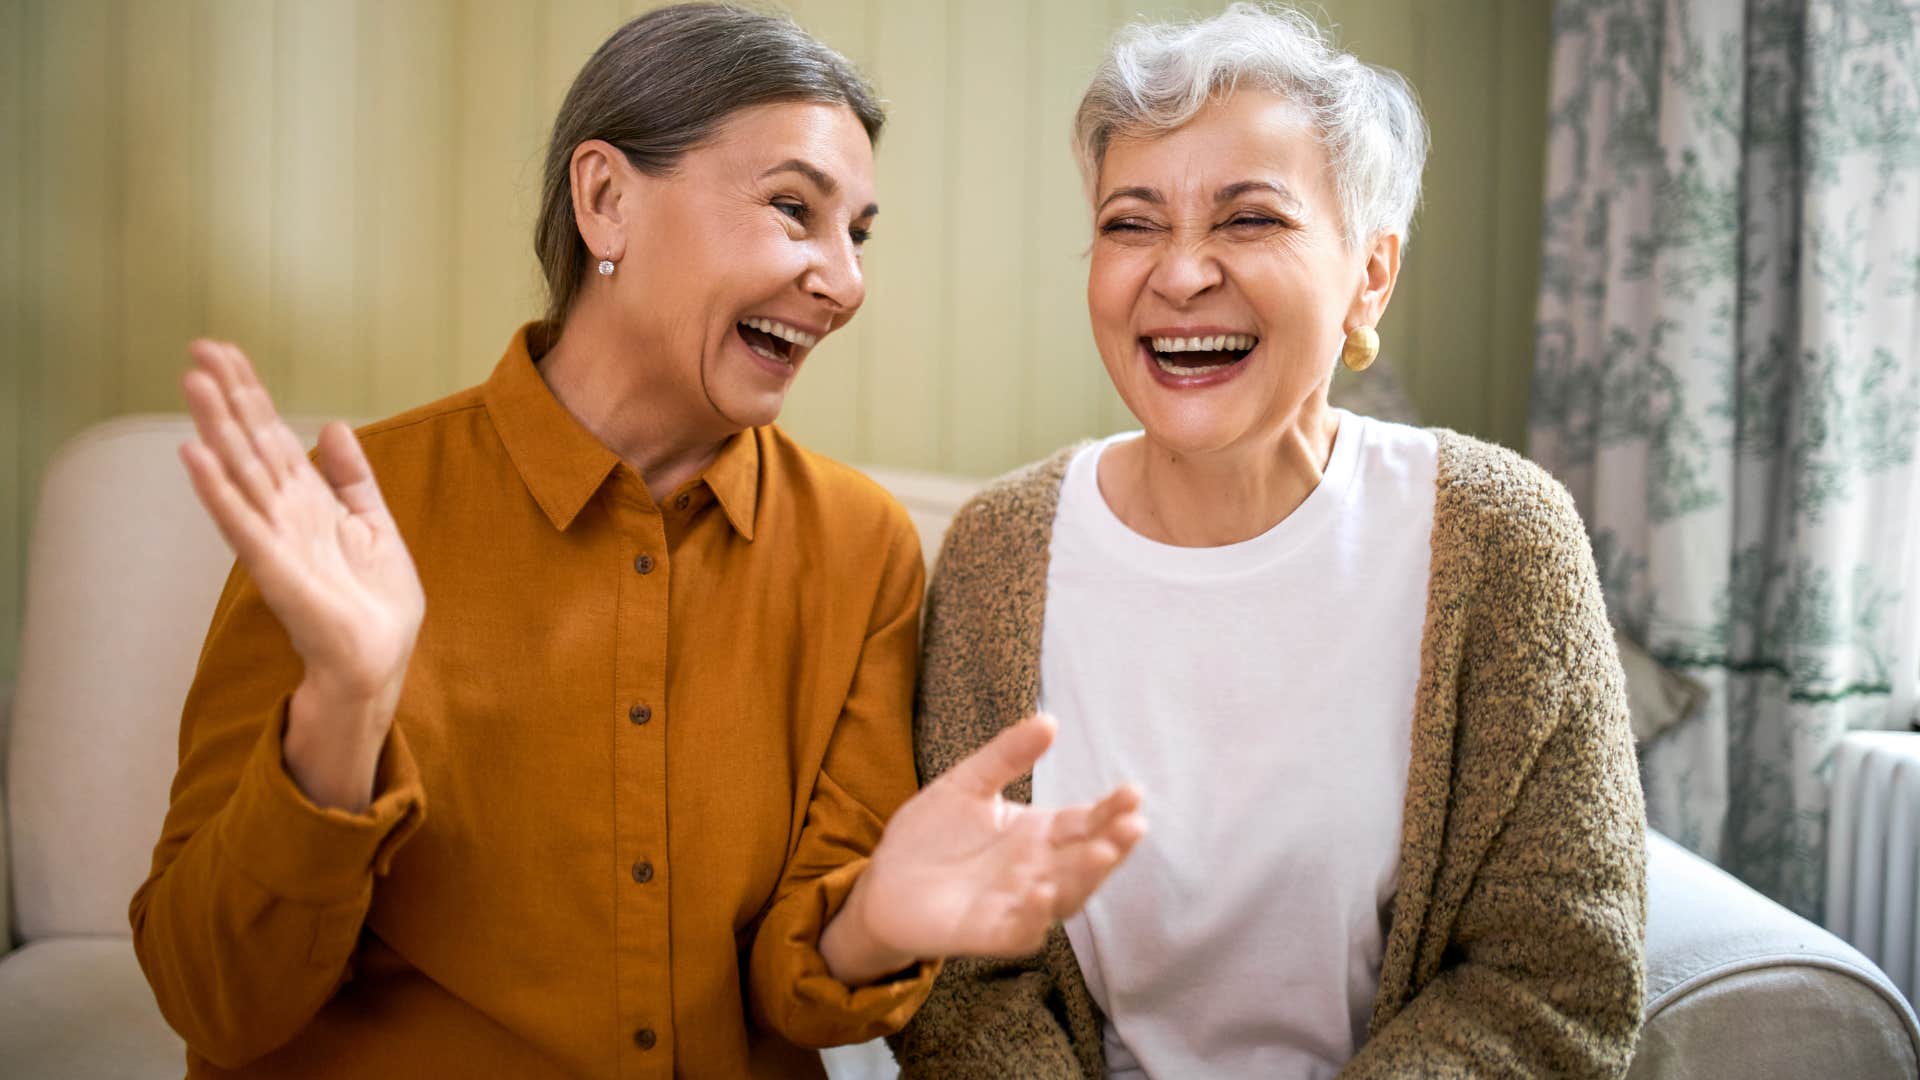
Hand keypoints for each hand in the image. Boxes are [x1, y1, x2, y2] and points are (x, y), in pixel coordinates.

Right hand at [178, 340, 424, 808]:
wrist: (380, 658)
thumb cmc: (375, 601)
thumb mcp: (374, 524)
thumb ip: (352, 477)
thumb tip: (332, 426)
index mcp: (307, 501)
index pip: (271, 435)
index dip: (249, 393)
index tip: (224, 351)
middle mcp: (283, 513)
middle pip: (249, 443)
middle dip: (227, 397)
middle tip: (197, 348)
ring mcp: (275, 539)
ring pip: (240, 473)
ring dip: (215, 429)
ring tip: (191, 384)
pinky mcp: (275, 570)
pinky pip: (242, 524)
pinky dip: (218, 491)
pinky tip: (195, 457)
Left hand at [822, 714, 1146, 982]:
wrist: (884, 880)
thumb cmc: (932, 834)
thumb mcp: (968, 784)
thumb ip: (1006, 755)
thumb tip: (1049, 719)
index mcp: (1038, 834)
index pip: (1084, 822)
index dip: (1111, 810)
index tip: (1133, 792)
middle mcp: (1038, 871)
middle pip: (1085, 860)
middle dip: (1112, 844)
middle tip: (1133, 824)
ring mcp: (1017, 904)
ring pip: (1065, 897)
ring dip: (1085, 878)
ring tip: (1100, 853)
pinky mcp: (988, 933)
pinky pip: (1021, 930)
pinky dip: (1034, 915)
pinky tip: (1041, 892)